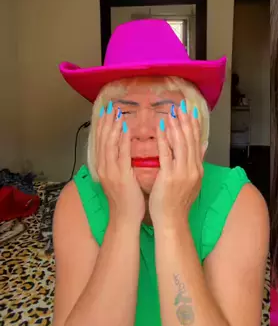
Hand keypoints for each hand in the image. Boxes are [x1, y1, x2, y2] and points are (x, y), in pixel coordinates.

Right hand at [95, 101, 144, 224]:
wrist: (125, 218)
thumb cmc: (127, 199)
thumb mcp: (120, 178)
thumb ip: (120, 162)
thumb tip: (123, 148)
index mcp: (103, 168)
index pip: (101, 142)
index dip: (103, 126)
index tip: (106, 111)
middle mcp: (103, 168)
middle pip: (102, 140)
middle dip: (106, 123)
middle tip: (110, 107)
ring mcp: (110, 172)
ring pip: (109, 144)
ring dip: (112, 127)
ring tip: (116, 113)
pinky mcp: (120, 176)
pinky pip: (120, 154)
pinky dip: (122, 140)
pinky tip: (125, 129)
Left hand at [150, 101, 203, 226]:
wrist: (173, 221)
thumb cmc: (178, 203)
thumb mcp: (193, 180)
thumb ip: (197, 161)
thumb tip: (205, 145)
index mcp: (198, 169)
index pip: (197, 142)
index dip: (194, 126)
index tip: (191, 111)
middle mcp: (193, 168)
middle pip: (190, 140)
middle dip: (186, 121)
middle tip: (181, 106)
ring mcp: (182, 173)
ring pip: (180, 144)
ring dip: (177, 126)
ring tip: (173, 112)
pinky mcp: (169, 176)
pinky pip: (167, 154)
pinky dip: (164, 140)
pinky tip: (161, 128)